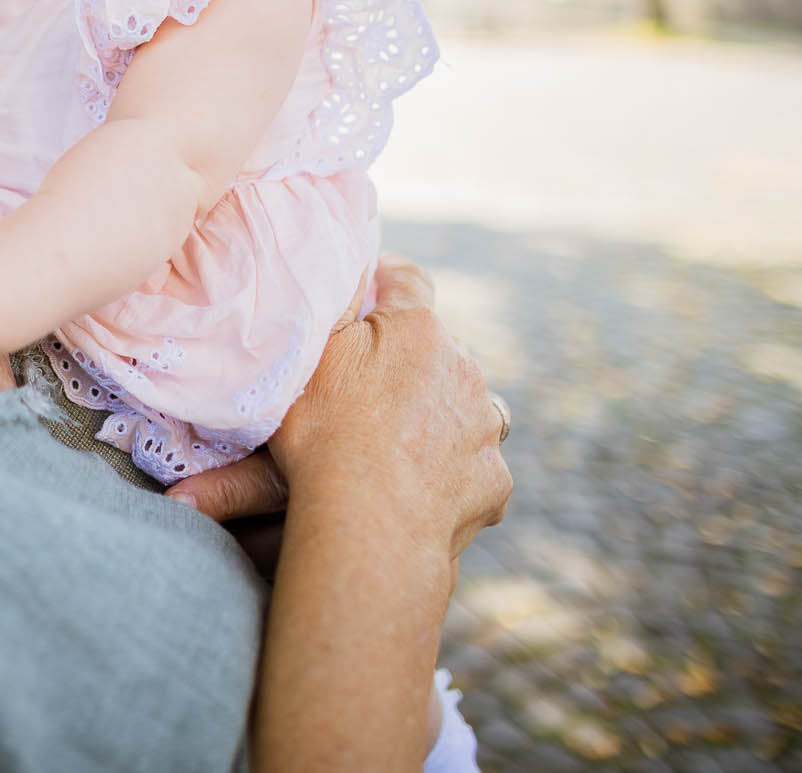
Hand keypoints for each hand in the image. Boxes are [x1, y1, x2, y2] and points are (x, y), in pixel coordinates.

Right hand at [271, 254, 510, 561]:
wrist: (366, 523)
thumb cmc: (324, 436)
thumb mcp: (307, 360)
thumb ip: (329, 312)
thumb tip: (342, 277)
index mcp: (416, 329)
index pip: (407, 280)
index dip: (387, 277)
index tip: (372, 284)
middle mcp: (463, 368)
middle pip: (440, 348)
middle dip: (413, 360)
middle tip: (372, 389)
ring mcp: (484, 426)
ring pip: (470, 406)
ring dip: (445, 415)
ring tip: (404, 443)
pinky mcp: (494, 479)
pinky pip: (477, 466)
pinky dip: (456, 472)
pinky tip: (424, 488)